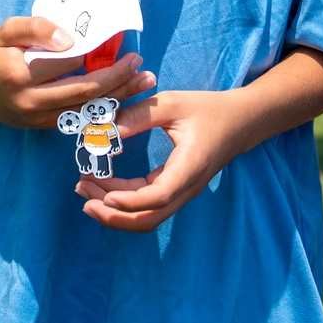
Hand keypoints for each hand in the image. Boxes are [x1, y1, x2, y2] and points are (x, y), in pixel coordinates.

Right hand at [0, 18, 155, 129]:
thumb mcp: (8, 30)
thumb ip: (37, 27)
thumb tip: (71, 39)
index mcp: (21, 74)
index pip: (68, 66)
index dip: (97, 58)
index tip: (123, 48)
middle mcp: (29, 102)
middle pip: (84, 92)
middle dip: (118, 80)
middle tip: (142, 67)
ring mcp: (35, 119)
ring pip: (84, 111)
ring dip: (117, 98)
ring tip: (143, 84)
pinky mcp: (40, 127)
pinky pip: (77, 121)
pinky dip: (101, 110)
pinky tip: (123, 99)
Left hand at [75, 90, 249, 231]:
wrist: (241, 121)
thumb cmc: (207, 109)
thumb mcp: (172, 103)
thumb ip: (139, 115)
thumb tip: (104, 130)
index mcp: (189, 167)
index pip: (158, 196)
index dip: (129, 201)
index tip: (103, 195)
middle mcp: (186, 187)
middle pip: (149, 218)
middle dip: (113, 214)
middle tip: (81, 194)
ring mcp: (182, 192)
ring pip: (147, 217)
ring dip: (115, 211)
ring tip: (85, 191)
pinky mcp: (176, 190)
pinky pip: (148, 206)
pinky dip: (124, 202)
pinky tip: (103, 188)